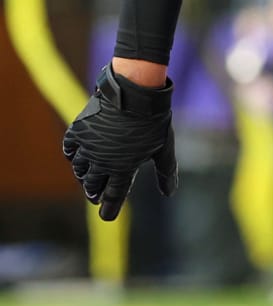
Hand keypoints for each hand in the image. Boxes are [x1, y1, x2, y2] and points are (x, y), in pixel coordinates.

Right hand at [62, 63, 177, 220]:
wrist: (135, 91)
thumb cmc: (153, 119)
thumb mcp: (164, 146)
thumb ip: (166, 171)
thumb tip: (170, 193)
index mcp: (123, 169)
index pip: (113, 197)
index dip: (110, 208)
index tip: (107, 215)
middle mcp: (101, 162)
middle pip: (93, 186)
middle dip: (95, 192)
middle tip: (96, 194)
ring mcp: (87, 147)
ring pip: (79, 170)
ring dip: (84, 175)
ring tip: (89, 175)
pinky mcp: (78, 132)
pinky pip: (69, 150)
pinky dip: (72, 155)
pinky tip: (78, 155)